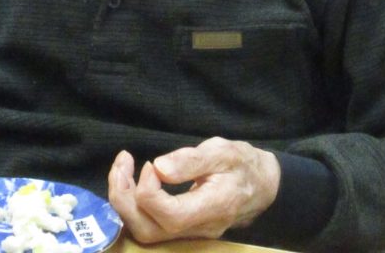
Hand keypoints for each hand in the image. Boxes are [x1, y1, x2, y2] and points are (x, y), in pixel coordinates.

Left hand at [107, 137, 280, 243]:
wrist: (263, 186)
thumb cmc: (244, 164)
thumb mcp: (223, 151)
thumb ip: (192, 160)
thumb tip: (159, 167)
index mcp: (213, 207)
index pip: (170, 215)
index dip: (149, 190)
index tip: (151, 164)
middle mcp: (199, 228)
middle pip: (149, 231)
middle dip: (124, 198)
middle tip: (122, 164)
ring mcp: (190, 233)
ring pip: (146, 231)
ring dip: (125, 201)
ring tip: (122, 169)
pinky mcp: (183, 229)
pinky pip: (151, 225)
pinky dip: (134, 204)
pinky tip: (133, 181)